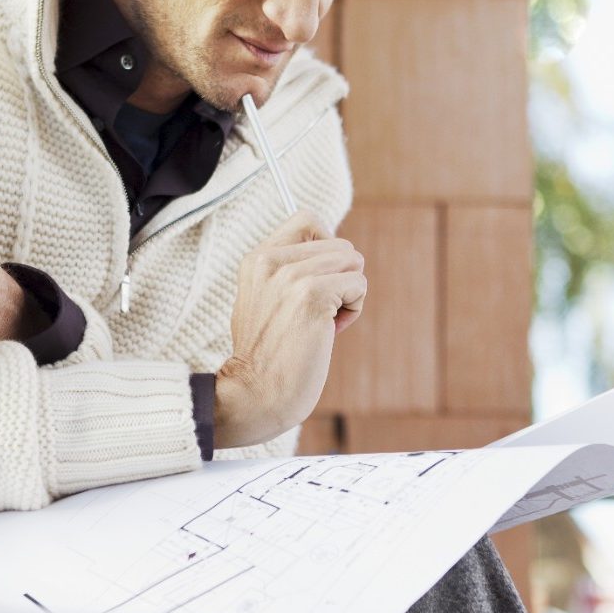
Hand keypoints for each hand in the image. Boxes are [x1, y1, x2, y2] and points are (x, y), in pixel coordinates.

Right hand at [215, 210, 365, 447]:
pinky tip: (329, 332)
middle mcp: (271, 260)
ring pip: (352, 262)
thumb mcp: (264, 299)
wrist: (255, 393)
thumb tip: (336, 252)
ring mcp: (291, 276)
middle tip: (319, 312)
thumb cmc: (268, 355)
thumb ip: (287, 271)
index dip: (327, 246)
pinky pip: (359, 285)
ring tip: (323, 322)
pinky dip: (353, 310)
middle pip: (340, 244)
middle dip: (340, 278)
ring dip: (347, 294)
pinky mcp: (311, 295)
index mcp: (258, 258)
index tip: (319, 278)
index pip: (308, 219)